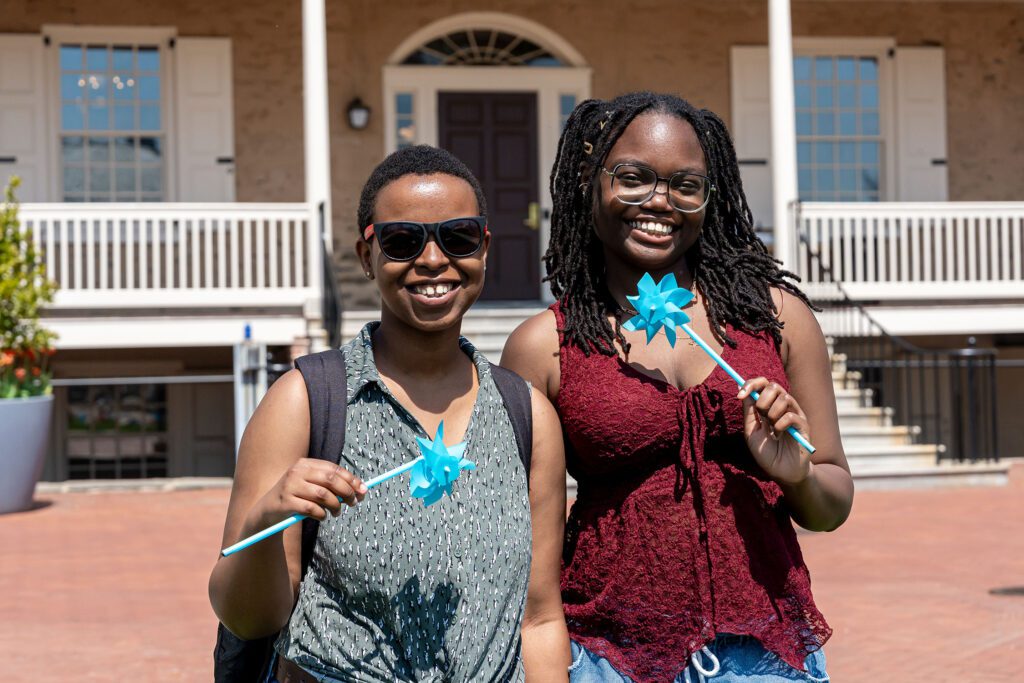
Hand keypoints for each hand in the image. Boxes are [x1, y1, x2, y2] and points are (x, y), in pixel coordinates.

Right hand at [246, 459, 367, 531]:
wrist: (267, 511)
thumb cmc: (296, 498)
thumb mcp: (312, 487)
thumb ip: (332, 486)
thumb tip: (360, 491)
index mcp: (305, 464)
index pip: (334, 469)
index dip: (351, 480)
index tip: (363, 491)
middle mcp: (297, 472)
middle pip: (330, 479)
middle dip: (346, 492)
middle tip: (353, 503)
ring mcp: (290, 486)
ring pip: (323, 495)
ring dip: (335, 506)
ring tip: (336, 513)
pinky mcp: (286, 502)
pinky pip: (312, 509)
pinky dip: (322, 515)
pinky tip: (322, 517)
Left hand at [738, 377, 811, 485]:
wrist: (781, 473)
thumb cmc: (767, 453)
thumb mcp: (751, 432)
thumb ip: (749, 413)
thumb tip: (743, 392)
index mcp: (769, 406)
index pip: (763, 384)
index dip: (751, 384)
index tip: (740, 394)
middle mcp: (783, 407)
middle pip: (774, 386)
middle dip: (762, 399)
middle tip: (760, 416)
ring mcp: (795, 414)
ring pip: (784, 398)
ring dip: (772, 413)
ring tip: (772, 430)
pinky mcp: (804, 426)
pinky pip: (791, 416)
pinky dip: (780, 425)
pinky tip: (779, 436)